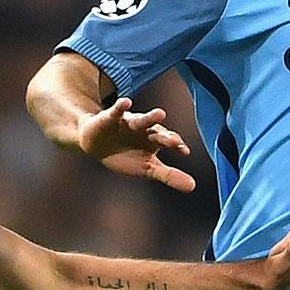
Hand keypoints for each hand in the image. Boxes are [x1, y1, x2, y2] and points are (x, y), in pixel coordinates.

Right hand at [76, 98, 195, 191]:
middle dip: (165, 136)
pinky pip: (116, 111)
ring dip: (150, 118)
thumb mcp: (148, 168)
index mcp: (155, 141)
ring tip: (161, 114)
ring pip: (140, 120)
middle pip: (157, 132)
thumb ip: (169, 176)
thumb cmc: (126, 156)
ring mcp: (128, 123)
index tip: (184, 151)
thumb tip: (193, 186)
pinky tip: (126, 102)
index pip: (169, 142)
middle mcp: (145, 130)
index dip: (177, 146)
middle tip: (174, 140)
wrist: (97, 144)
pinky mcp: (111, 118)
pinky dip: (121, 107)